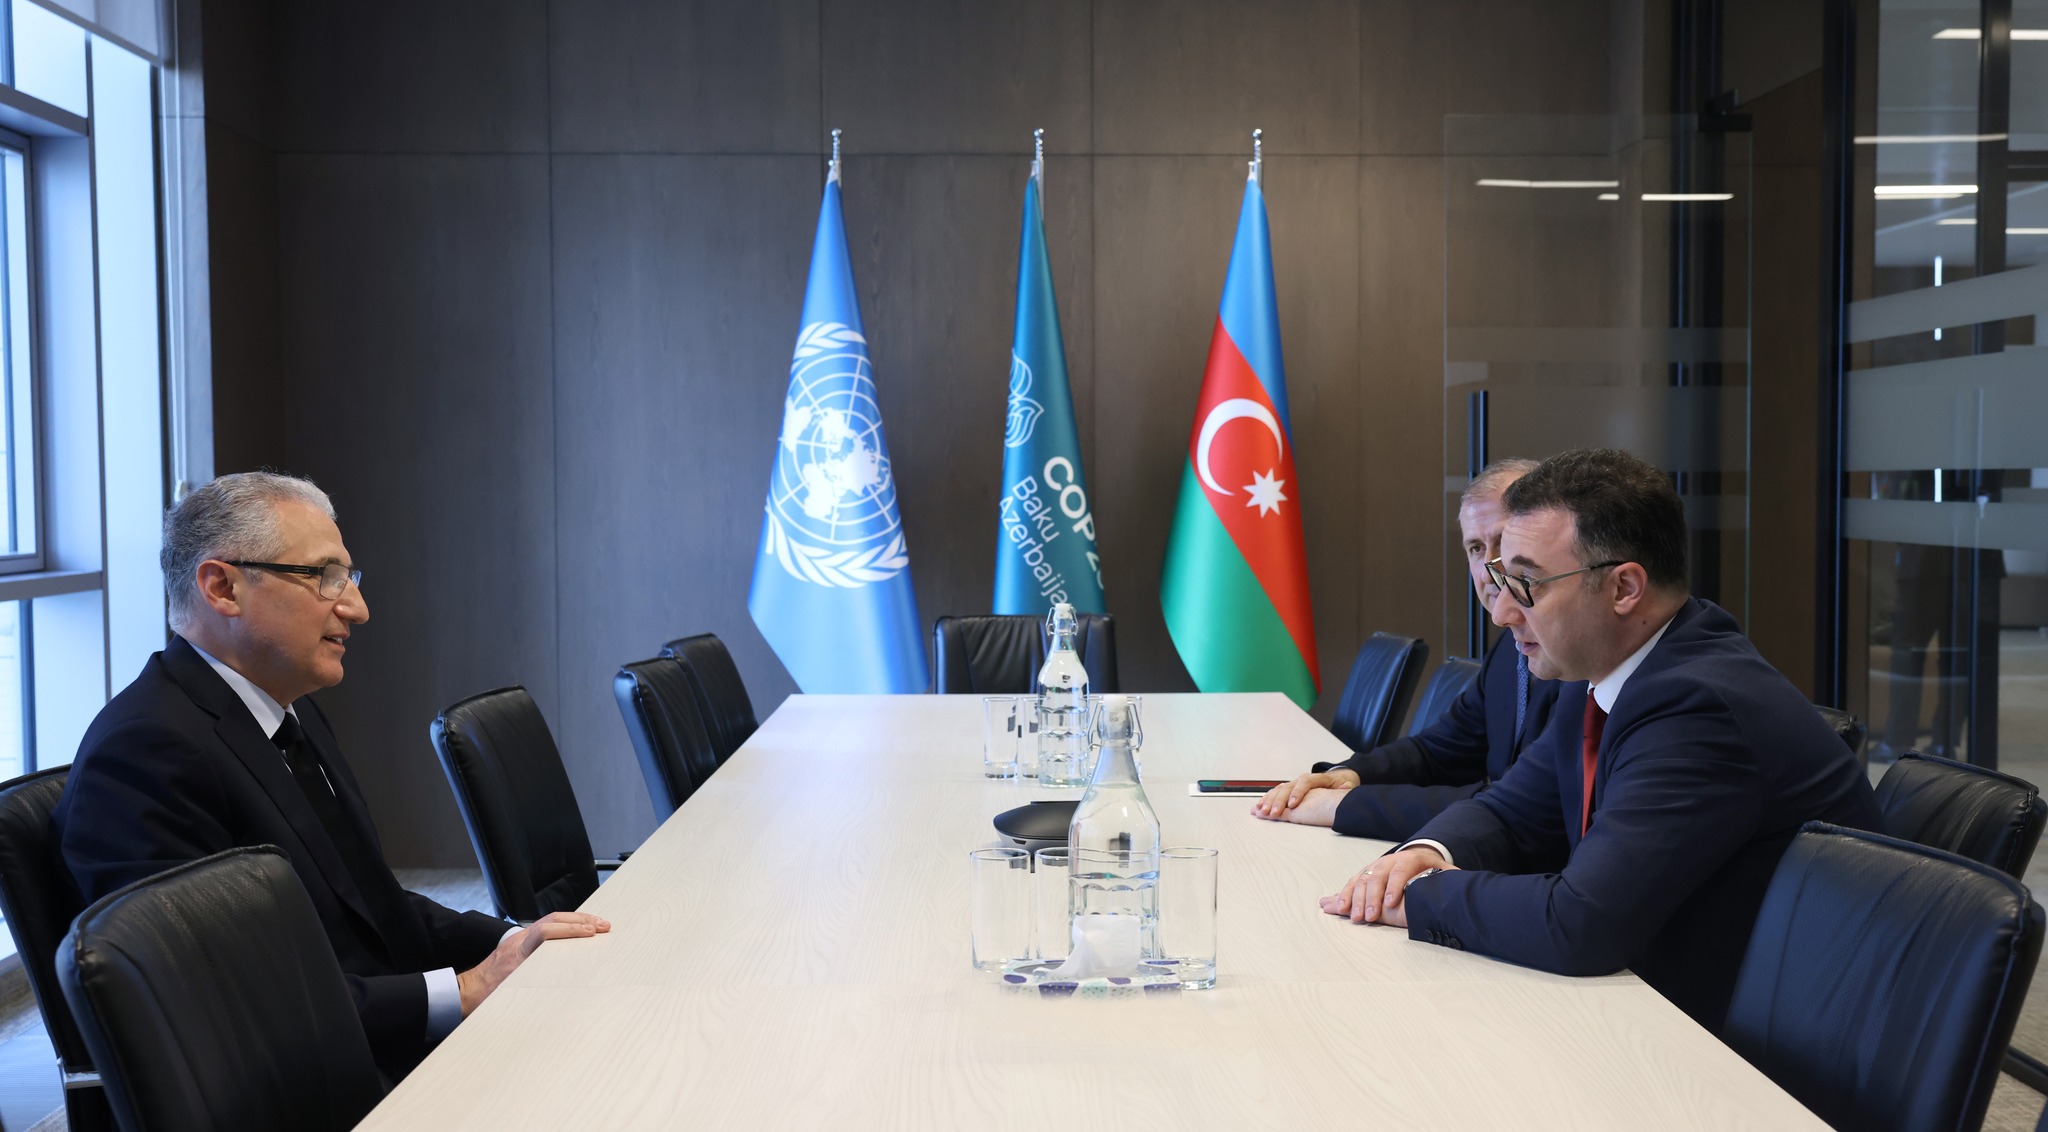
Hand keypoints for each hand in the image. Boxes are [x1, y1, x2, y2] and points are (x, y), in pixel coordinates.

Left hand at [458, 911, 611, 1015]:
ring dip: (575, 921)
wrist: (464, 993)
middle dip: (581, 920)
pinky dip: (565, 927)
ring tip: (597, 925)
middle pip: (553, 919)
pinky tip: (577, 933)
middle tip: (603, 926)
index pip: (546, 931)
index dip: (570, 930)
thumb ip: (530, 985)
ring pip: (551, 921)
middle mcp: (519, 940)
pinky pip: (547, 928)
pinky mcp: (520, 943)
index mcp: (517, 952)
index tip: (591, 934)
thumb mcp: (509, 994)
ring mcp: (519, 939)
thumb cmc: (484, 997)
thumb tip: (559, 986)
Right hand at [1251, 769, 1359, 820]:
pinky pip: (1277, 793)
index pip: (1305, 783)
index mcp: (1317, 778)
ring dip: (1269, 800)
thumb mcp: (1348, 784)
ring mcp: (1295, 784)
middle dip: (1279, 801)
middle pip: (1288, 788)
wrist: (1340, 776)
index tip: (1292, 805)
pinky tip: (1260, 806)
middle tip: (1272, 812)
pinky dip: (1267, 799)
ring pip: (1279, 790)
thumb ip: (1346, 787)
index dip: (1297, 794)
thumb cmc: (1343, 782)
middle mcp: (1303, 779)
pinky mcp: (1291, 790)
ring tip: (1260, 810)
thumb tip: (1346, 788)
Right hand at [1318, 847, 1454, 928]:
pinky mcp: (1365, 875)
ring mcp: (1375, 867)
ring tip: (1350, 915)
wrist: (1420, 857)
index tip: (1391, 904)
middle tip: (1368, 917)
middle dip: (1370, 898)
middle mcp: (1389, 861)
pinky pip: (1351, 884)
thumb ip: (1452, 879)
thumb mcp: (1446, 872)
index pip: (1400, 870)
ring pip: (1360, 880)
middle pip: (1376, 876)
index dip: (1394, 886)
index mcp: (1411, 859)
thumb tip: (1460, 887)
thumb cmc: (1433, 870)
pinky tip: (1331, 906)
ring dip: (1352, 898)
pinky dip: (1341, 895)